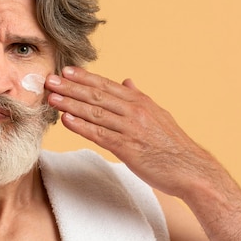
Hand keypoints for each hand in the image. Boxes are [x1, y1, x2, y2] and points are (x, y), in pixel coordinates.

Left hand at [46, 66, 222, 198]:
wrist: (191, 169)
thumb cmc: (172, 144)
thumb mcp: (157, 114)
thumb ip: (138, 97)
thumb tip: (127, 81)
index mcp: (140, 101)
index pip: (106, 85)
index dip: (84, 78)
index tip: (66, 71)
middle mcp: (134, 111)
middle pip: (97, 96)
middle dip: (71, 87)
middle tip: (49, 80)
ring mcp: (131, 129)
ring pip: (96, 113)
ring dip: (71, 104)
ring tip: (51, 98)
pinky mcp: (128, 148)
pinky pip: (100, 135)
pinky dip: (82, 127)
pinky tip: (66, 121)